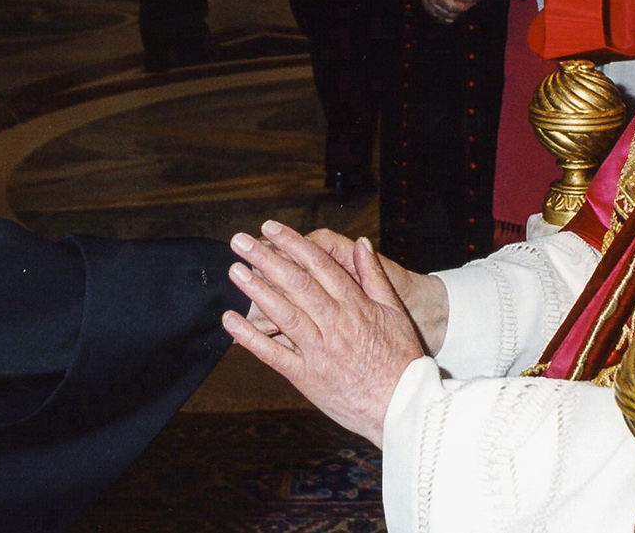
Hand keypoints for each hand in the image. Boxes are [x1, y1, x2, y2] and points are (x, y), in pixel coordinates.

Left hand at [222, 221, 425, 445]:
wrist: (403, 406)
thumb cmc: (401, 358)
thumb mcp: (394, 311)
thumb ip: (374, 276)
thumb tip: (361, 243)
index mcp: (355, 305)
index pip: (318, 265)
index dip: (291, 243)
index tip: (270, 228)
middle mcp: (335, 324)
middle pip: (296, 283)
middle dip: (265, 259)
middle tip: (239, 241)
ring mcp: (319, 351)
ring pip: (283, 314)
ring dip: (256, 291)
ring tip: (235, 271)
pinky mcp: (307, 377)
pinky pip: (274, 354)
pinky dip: (250, 337)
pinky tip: (231, 321)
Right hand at [407, 0, 472, 22]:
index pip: (452, 6)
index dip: (464, 6)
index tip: (473, 1)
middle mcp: (429, 1)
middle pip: (450, 14)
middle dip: (462, 11)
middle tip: (471, 3)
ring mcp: (427, 5)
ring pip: (445, 18)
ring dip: (456, 14)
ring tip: (463, 5)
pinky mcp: (427, 7)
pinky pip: (439, 18)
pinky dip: (448, 16)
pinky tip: (454, 8)